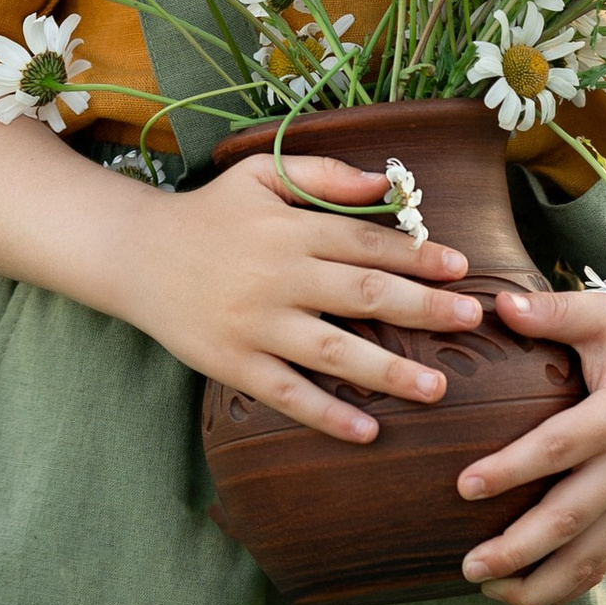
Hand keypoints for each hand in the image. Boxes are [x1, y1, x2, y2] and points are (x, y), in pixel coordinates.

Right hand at [135, 155, 486, 444]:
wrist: (135, 254)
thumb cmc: (210, 212)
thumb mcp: (262, 174)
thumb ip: (326, 174)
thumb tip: (389, 183)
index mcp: (290, 228)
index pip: (366, 242)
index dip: (417, 255)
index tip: (462, 269)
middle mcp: (278, 275)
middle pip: (361, 293)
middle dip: (422, 307)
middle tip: (470, 320)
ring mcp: (255, 323)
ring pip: (332, 350)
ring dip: (388, 370)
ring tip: (437, 387)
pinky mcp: (234, 363)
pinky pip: (287, 393)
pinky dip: (326, 413)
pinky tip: (367, 431)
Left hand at [455, 165, 605, 604]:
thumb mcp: (603, 315)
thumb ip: (553, 313)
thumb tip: (498, 306)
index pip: (559, 448)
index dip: (511, 470)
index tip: (463, 486)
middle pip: (572, 518)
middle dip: (518, 547)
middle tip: (467, 564)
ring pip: (592, 556)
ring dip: (539, 582)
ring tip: (485, 589)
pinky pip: (605, 560)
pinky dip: (566, 585)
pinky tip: (522, 591)